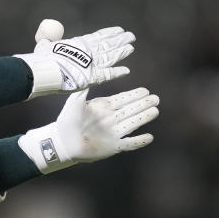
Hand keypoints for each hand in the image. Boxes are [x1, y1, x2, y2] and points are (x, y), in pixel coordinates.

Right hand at [16, 19, 135, 97]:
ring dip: (121, 52)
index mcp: (79, 43)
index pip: (98, 36)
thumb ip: (48, 40)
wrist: (44, 71)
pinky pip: (109, 74)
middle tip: (131, 36)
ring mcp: (92, 64)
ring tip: (131, 48)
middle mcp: (89, 51)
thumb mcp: (45, 44)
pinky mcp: (93, 77)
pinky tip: (126, 71)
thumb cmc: (42, 59)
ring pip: (111, 56)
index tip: (119, 30)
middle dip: (120, 40)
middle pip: (108, 44)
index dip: (109, 33)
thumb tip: (46, 38)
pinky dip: (118, 72)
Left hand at [17, 87, 158, 173]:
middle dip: (143, 104)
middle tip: (155, 98)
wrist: (62, 142)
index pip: (123, 99)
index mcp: (104, 107)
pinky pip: (130, 144)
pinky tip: (150, 137)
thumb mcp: (75, 101)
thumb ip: (84, 88)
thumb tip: (89, 71)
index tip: (145, 90)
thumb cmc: (67, 120)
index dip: (134, 95)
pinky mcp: (113, 146)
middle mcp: (111, 119)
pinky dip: (139, 141)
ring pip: (133, 123)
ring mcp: (113, 133)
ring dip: (144, 118)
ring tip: (155, 110)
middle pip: (131, 110)